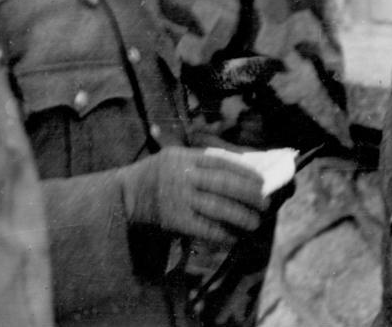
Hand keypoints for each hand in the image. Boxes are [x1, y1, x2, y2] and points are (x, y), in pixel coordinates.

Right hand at [118, 147, 268, 242]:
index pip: (222, 162)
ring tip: (255, 223)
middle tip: (265, 203)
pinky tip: (234, 237)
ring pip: (218, 207)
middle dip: (249, 194)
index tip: (261, 181)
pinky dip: (223, 234)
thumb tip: (239, 165)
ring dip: (241, 216)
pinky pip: (205, 228)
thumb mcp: (174, 155)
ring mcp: (179, 198)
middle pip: (224, 184)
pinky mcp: (175, 220)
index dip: (245, 172)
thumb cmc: (156, 174)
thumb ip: (200, 159)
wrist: (126, 195)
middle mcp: (184, 176)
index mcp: (185, 157)